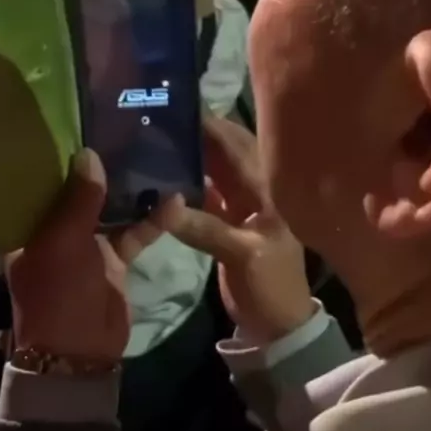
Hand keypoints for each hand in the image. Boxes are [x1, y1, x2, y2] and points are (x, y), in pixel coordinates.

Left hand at [5, 149, 165, 361]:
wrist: (80, 353)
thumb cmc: (59, 294)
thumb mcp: (62, 244)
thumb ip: (79, 200)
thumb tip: (90, 154)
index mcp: (31, 227)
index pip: (44, 183)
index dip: (62, 157)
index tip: (87, 126)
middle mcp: (56, 231)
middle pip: (80, 192)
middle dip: (103, 167)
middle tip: (129, 132)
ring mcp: (87, 245)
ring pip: (111, 208)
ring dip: (132, 190)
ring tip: (155, 157)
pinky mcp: (115, 259)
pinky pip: (134, 232)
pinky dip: (153, 220)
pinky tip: (175, 201)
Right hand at [160, 117, 313, 343]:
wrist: (277, 325)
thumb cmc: (270, 288)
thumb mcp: (241, 258)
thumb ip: (204, 229)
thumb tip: (164, 202)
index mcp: (268, 188)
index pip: (236, 145)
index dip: (209, 124)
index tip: (174, 105)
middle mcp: (257, 186)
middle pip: (224, 148)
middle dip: (197, 129)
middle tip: (157, 112)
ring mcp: (241, 201)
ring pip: (213, 166)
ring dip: (190, 151)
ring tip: (153, 132)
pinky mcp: (226, 217)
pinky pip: (204, 188)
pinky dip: (186, 178)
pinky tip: (160, 170)